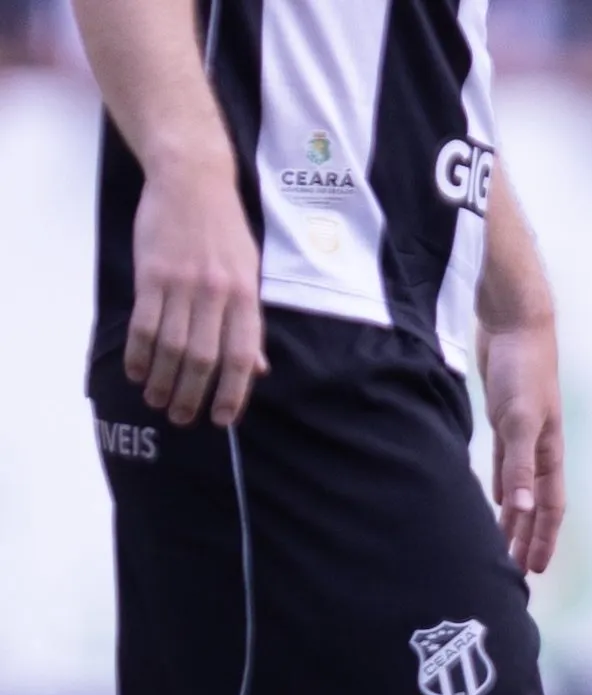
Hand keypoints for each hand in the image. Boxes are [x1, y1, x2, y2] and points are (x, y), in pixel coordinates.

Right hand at [126, 159, 263, 426]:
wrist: (193, 182)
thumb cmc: (224, 231)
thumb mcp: (250, 274)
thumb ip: (250, 323)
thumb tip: (258, 368)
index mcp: (246, 298)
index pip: (242, 357)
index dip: (233, 393)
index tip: (222, 419)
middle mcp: (217, 295)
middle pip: (204, 359)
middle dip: (192, 394)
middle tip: (181, 417)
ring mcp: (183, 285)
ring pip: (171, 346)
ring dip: (162, 379)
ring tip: (156, 400)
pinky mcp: (153, 274)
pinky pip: (144, 323)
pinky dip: (139, 352)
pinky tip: (136, 371)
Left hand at [481, 319, 566, 572]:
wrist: (515, 323)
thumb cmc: (523, 369)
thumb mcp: (520, 420)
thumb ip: (518, 465)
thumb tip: (520, 510)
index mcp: (549, 453)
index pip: (550, 508)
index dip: (543, 539)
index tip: (534, 570)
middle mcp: (540, 449)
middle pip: (536, 504)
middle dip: (528, 537)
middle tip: (515, 570)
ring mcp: (523, 434)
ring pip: (519, 487)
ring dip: (513, 516)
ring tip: (501, 542)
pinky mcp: (504, 419)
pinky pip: (504, 464)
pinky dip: (500, 485)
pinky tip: (491, 498)